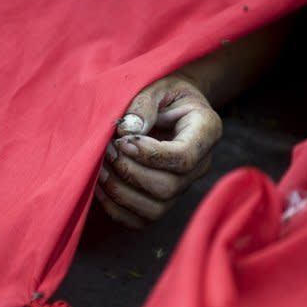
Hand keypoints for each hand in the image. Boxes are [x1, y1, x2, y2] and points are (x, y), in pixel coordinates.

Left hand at [96, 73, 221, 227]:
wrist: (171, 104)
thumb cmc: (164, 91)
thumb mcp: (157, 85)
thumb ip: (144, 104)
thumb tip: (128, 131)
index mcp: (206, 131)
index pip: (183, 157)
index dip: (150, 154)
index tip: (123, 140)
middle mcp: (200, 164)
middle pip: (169, 187)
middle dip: (130, 172)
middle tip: (108, 150)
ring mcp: (183, 185)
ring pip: (156, 209)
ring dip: (121, 192)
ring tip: (101, 168)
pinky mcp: (164, 199)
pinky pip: (142, 220)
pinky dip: (117, 209)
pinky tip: (100, 187)